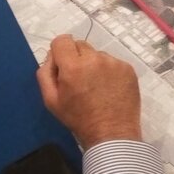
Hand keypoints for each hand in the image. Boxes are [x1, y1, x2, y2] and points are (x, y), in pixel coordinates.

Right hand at [36, 34, 141, 149]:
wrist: (112, 134)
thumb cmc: (79, 119)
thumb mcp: (51, 100)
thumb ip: (45, 73)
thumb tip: (52, 57)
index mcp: (73, 66)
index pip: (62, 40)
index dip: (59, 52)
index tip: (63, 65)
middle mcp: (95, 59)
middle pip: (80, 45)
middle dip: (76, 58)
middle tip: (79, 79)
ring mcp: (114, 63)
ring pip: (97, 54)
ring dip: (94, 65)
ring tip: (96, 87)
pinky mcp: (128, 69)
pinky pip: (113, 63)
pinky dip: (109, 72)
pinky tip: (109, 89)